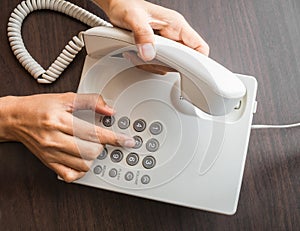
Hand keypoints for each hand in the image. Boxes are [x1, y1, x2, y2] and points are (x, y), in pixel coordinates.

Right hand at [0, 93, 134, 181]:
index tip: (127, 141)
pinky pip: (70, 175)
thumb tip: (110, 111)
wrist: (16, 118)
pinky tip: (82, 160)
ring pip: (83, 165)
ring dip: (93, 157)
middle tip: (100, 139)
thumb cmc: (40, 107)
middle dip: (102, 146)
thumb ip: (90, 102)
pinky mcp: (49, 163)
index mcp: (60, 121)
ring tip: (90, 146)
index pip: (94, 133)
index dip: (114, 138)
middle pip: (90, 151)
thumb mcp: (66, 98)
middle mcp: (55, 139)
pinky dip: (81, 170)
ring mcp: (51, 154)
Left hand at [96, 0, 208, 60]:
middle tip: (149, 59)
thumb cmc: (126, 5)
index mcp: (176, 25)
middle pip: (182, 61)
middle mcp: (173, 35)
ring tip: (137, 54)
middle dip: (165, 65)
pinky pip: (156, 64)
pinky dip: (144, 64)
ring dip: (151, 65)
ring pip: (168, 65)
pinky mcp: (156, 49)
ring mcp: (165, 43)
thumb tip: (149, 53)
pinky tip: (134, 55)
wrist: (116, 6)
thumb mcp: (133, 18)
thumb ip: (142, 34)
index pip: (199, 47)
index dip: (198, 62)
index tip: (185, 70)